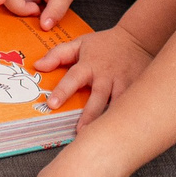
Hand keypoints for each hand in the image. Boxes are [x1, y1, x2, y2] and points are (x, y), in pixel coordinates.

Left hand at [35, 23, 152, 127]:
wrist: (136, 40)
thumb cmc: (104, 45)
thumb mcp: (79, 44)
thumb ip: (57, 54)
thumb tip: (38, 66)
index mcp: (89, 65)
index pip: (73, 78)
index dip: (62, 91)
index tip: (52, 104)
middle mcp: (106, 75)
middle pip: (97, 97)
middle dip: (89, 115)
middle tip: (80, 132)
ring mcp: (123, 83)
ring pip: (117, 104)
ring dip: (109, 120)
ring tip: (102, 137)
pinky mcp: (137, 89)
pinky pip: (132, 105)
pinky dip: (127, 117)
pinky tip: (123, 131)